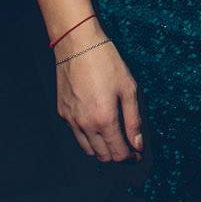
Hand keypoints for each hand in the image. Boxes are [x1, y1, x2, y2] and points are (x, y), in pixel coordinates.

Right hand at [55, 21, 142, 162]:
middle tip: (128, 146)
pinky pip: (76, 135)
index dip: (130, 157)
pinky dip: (88, 137)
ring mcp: (71, 120)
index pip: (117, 153)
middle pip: (102, 156)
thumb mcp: (128, 88)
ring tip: (113, 137)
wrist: (77, 45)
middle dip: (117, 154)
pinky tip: (97, 124)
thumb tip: (138, 144)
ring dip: (102, 149)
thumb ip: (133, 120)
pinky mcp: (62, 113)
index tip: (137, 153)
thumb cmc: (106, 62)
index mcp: (104, 119)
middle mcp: (85, 125)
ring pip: (87, 149)